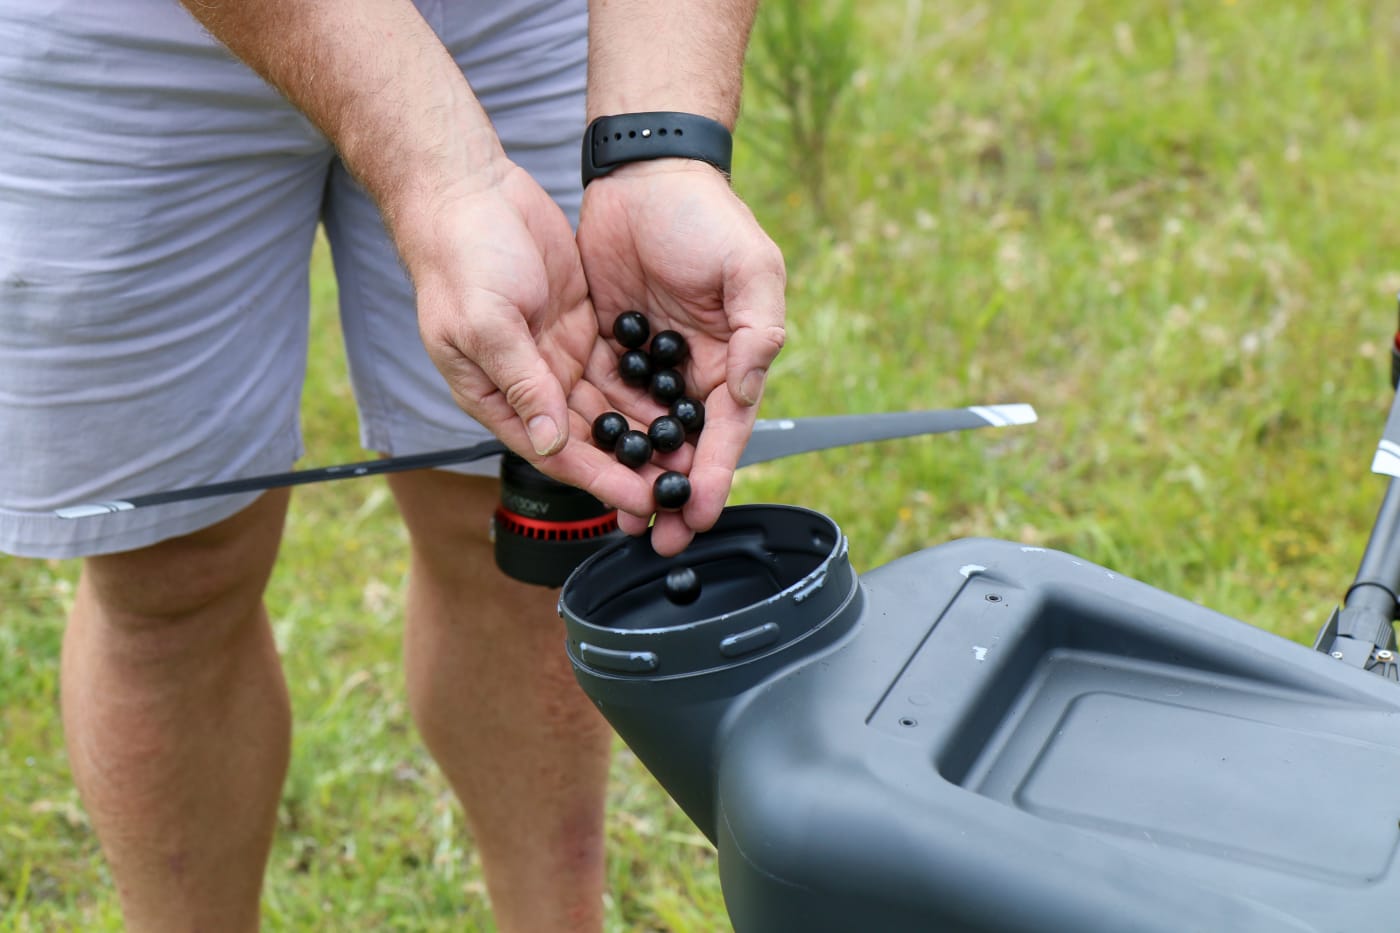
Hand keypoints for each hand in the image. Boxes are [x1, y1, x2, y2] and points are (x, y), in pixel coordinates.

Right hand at [403, 161, 657, 518]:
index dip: (601, 480)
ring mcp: (560, 356)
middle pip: (591, 440)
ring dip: (647, 433)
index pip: (557, 453)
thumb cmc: (461, 257)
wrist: (470, 192)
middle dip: (632, 466)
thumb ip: (522, 381)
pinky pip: (622, 369)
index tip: (643, 500)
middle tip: (679, 488)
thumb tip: (550, 441)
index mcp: (498, 397)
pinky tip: (684, 404)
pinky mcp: (584, 327)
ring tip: (691, 456)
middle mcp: (532, 385)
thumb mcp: (487, 322)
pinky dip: (650, 388)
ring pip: (612, 409)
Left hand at [577, 160, 786, 554]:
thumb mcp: (750, 267)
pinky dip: (600, 436)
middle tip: (662, 538)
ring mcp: (648, 363)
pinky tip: (588, 466)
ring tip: (622, 518)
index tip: (702, 514)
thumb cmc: (706, 216)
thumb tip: (745, 392)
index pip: (726, 429)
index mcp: (733, 357)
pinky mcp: (608, 347)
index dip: (716, 473)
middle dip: (675, 492)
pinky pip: (603, 401)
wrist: (643, 174)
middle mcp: (692, 370)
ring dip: (635, 476)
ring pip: (642, 434)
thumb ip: (758, 331)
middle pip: (684, 445)